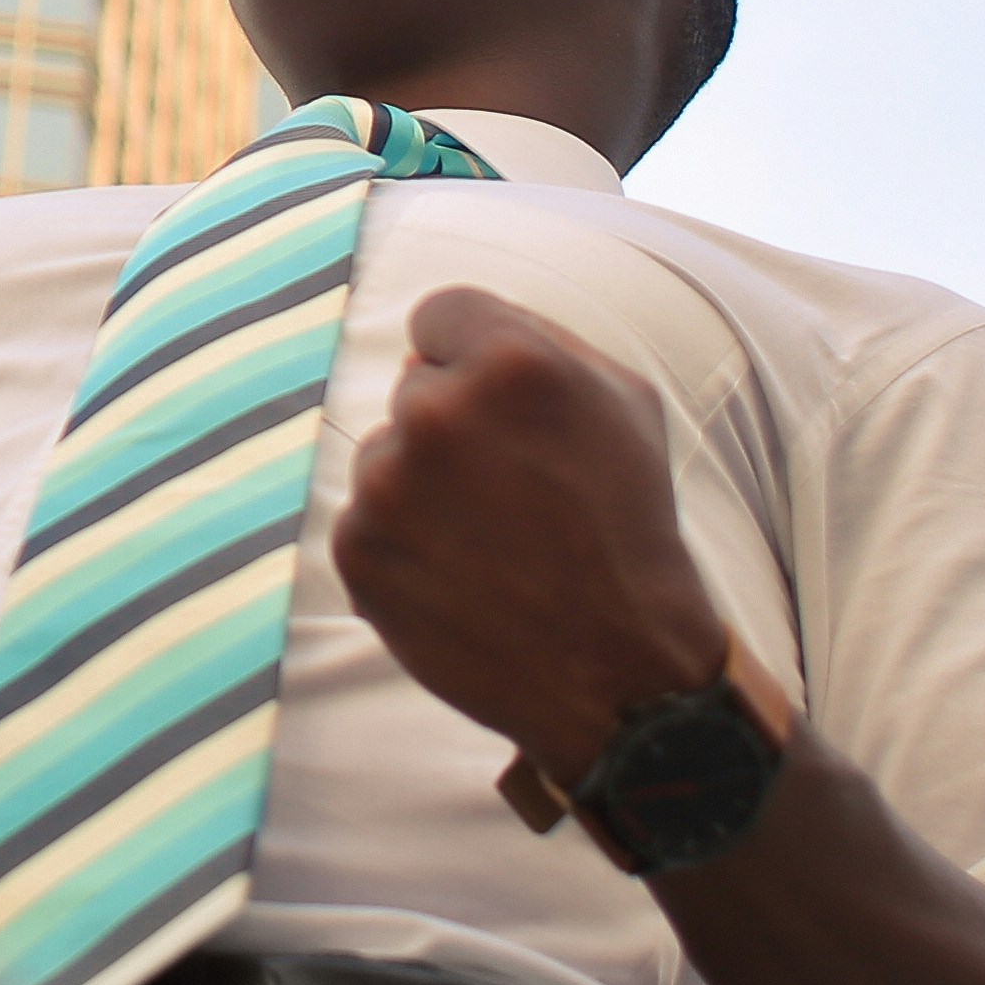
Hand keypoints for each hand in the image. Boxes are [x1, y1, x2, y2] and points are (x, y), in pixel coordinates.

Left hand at [328, 282, 738, 790]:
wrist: (618, 670)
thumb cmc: (629, 525)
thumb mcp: (624, 402)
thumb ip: (534, 340)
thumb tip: (429, 343)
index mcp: (511, 362)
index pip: (440, 314)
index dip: (473, 355)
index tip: (502, 406)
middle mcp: (437, 413)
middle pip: (416, 387)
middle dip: (457, 424)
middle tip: (516, 490)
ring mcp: (387, 486)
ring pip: (387, 455)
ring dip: (425, 486)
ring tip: (494, 541)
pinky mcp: (356, 550)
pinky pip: (367, 519)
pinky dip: (404, 544)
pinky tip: (464, 577)